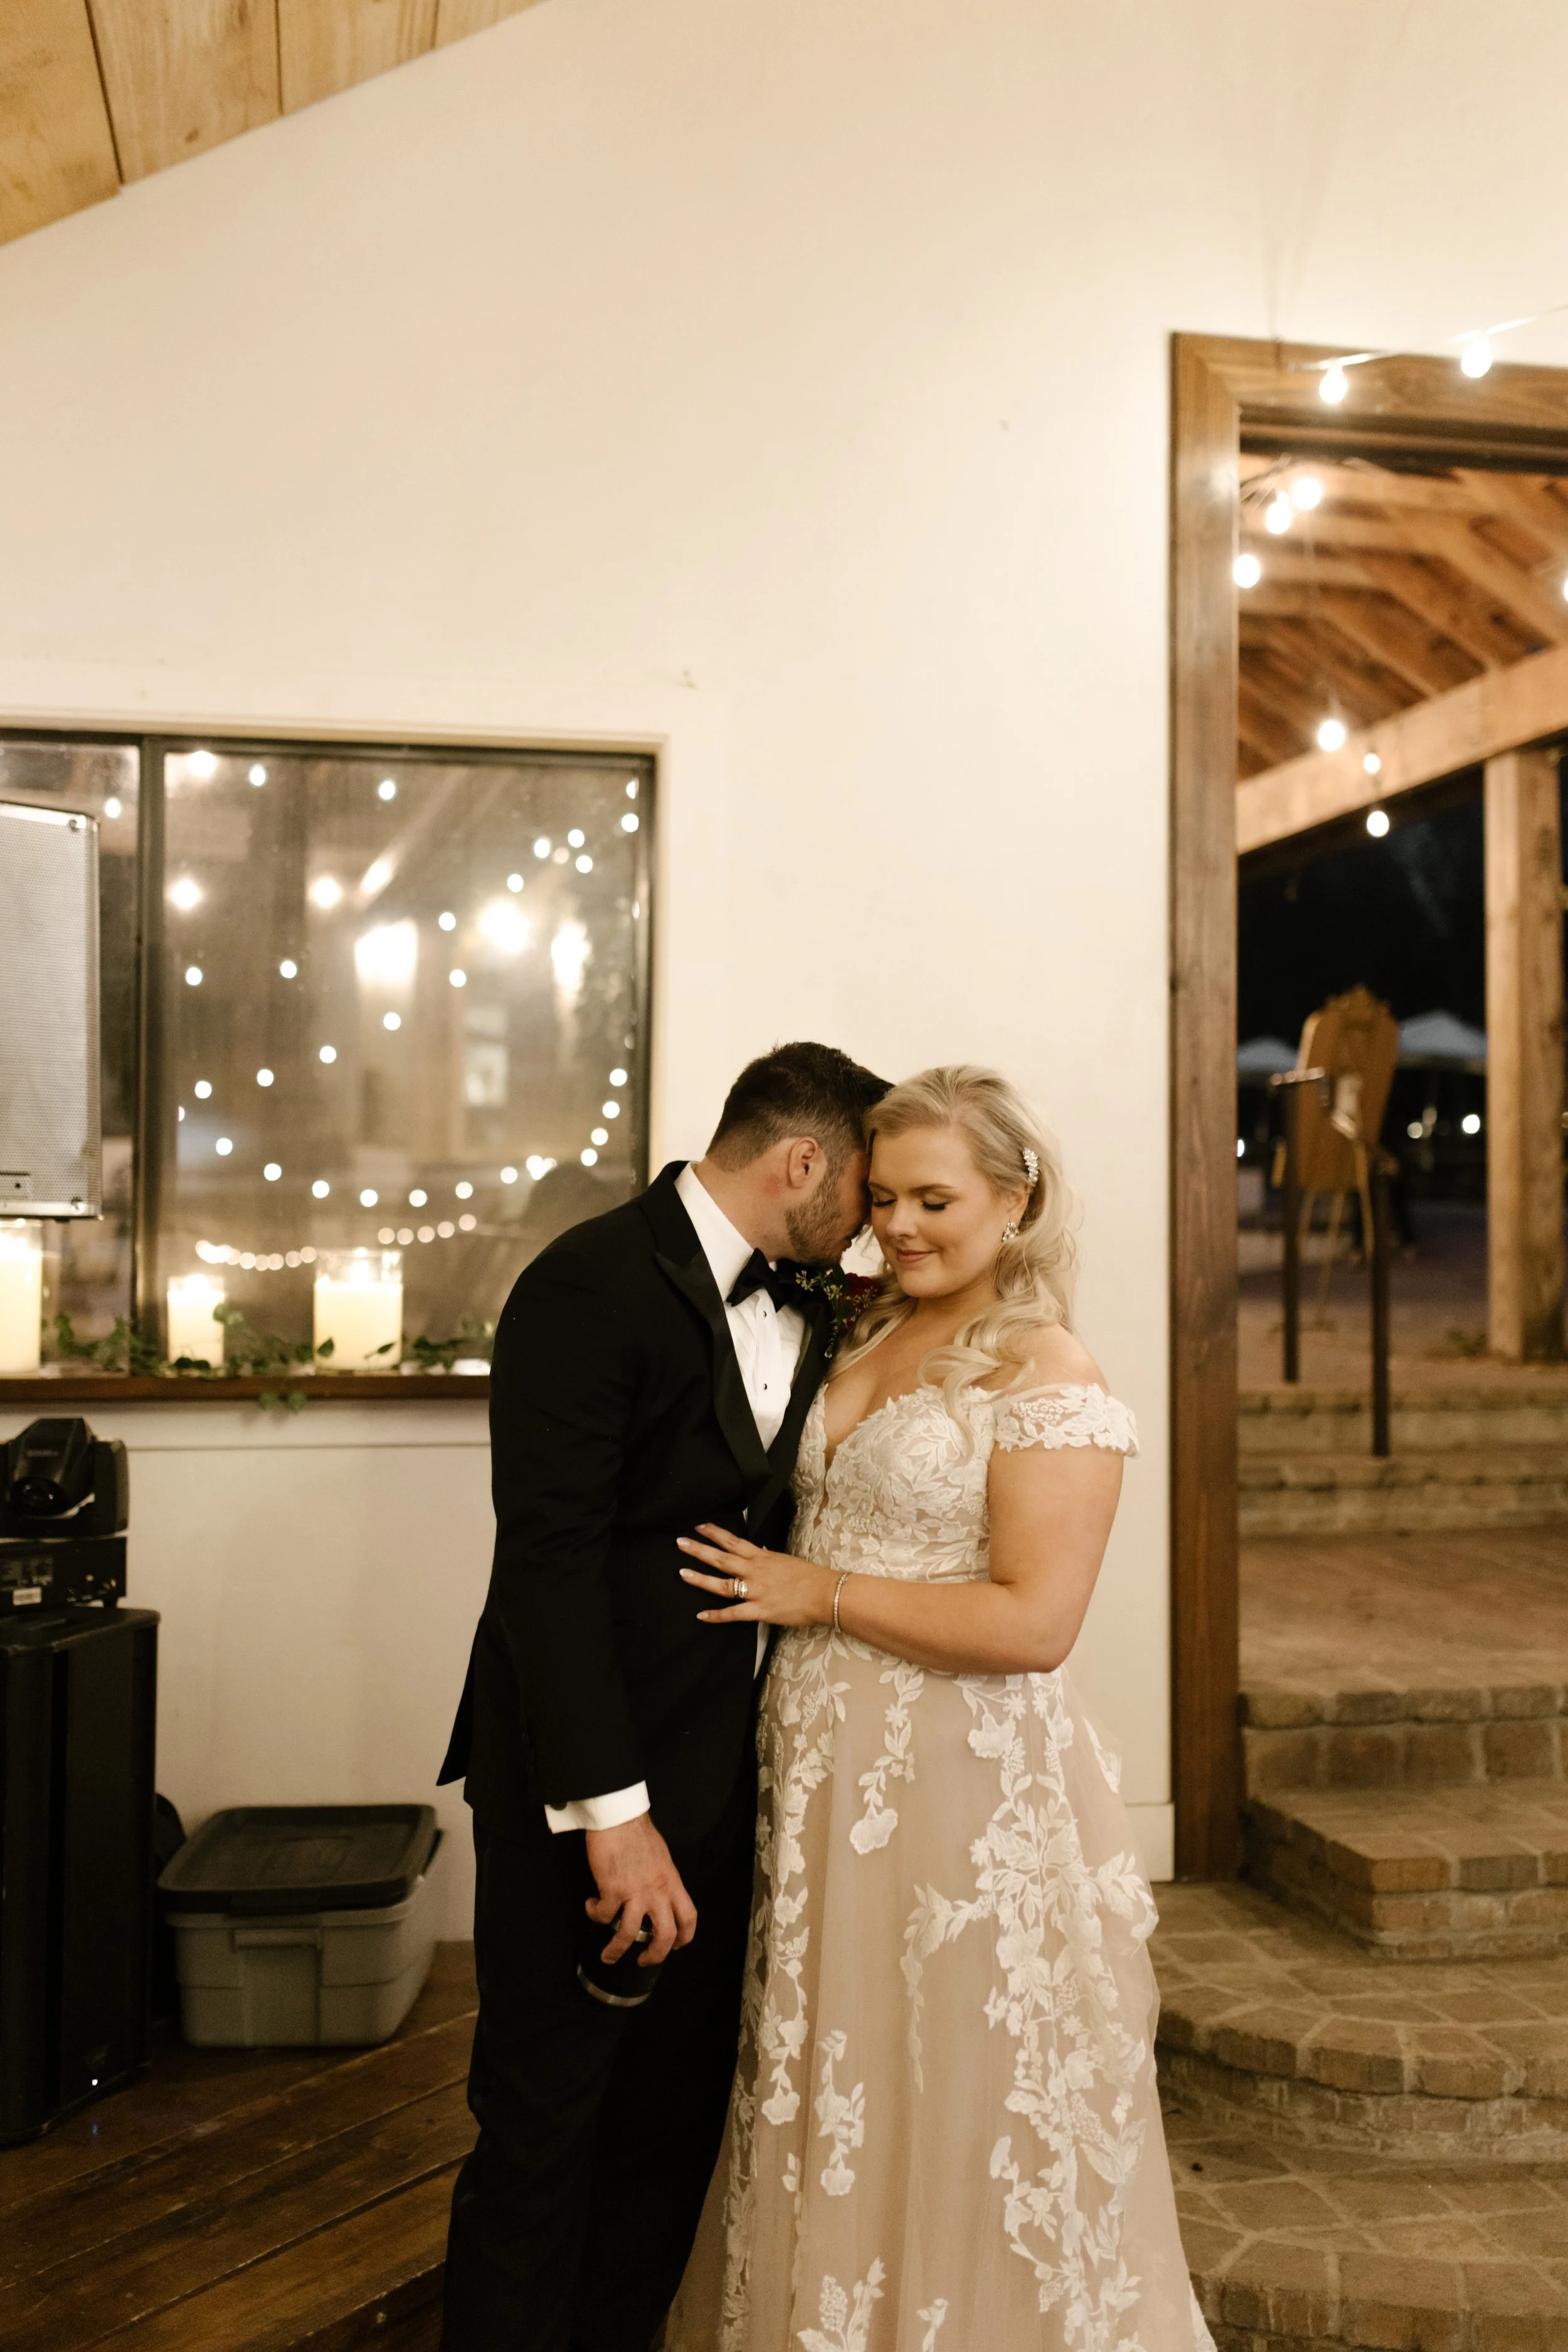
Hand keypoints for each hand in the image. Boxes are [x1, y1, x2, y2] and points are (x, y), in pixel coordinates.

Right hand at [585, 1815, 697, 1966]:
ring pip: (629, 1934)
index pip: (689, 1916)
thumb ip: (661, 1879)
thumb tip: (656, 1894)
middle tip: (644, 1960)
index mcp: (672, 1882)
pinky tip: (592, 1906)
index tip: (676, 1946)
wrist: (619, 1817)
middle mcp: (657, 1891)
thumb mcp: (661, 1858)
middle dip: (655, 1955)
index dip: (684, 1937)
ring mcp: (635, 1892)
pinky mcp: (612, 1889)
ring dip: (616, 1950)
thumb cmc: (638, 1833)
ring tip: (608, 1956)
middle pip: (665, 1935)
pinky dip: (595, 1914)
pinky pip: (603, 1915)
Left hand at [677, 1524, 834, 1627]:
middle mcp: (755, 1571)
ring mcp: (756, 1591)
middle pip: (721, 1558)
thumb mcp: (785, 1560)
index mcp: (762, 1557)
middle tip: (680, 1542)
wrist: (825, 1593)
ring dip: (700, 1579)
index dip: (714, 1533)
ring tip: (682, 1574)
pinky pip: (733, 1613)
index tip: (698, 1525)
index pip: (733, 1541)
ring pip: (722, 1584)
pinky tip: (701, 1615)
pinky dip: (716, 1615)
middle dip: (699, 1550)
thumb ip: (767, 1557)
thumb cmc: (809, 1576)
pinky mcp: (760, 1610)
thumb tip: (757, 1550)